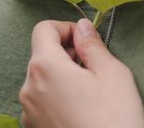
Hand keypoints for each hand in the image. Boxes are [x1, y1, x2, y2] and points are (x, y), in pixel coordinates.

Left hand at [19, 19, 143, 127]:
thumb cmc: (114, 117)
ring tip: (91, 90)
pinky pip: (43, 99)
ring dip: (64, 74)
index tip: (85, 41)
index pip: (43, 29)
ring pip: (43, 77)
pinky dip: (59, 95)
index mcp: (45, 67)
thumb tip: (82, 27)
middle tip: (95, 66)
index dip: (65, 27)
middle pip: (42, 54)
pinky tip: (82, 107)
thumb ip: (92, 44)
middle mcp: (29, 87)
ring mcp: (29, 111)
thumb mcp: (112, 72)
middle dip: (67, 53)